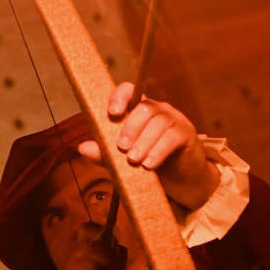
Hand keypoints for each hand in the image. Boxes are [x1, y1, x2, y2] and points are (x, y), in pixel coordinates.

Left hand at [77, 82, 219, 209]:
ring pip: (158, 122)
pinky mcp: (186, 134)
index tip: (112, 113)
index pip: (130, 91)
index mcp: (139, 110)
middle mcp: (158, 110)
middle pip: (145, 107)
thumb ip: (104, 153)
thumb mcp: (123, 160)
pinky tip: (149, 164)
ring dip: (144, 142)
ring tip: (134, 160)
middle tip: (122, 148)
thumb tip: (82, 147)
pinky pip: (172, 137)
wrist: (182, 179)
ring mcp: (174, 120)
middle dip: (131, 127)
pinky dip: (158, 151)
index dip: (120, 97)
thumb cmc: (150, 162)